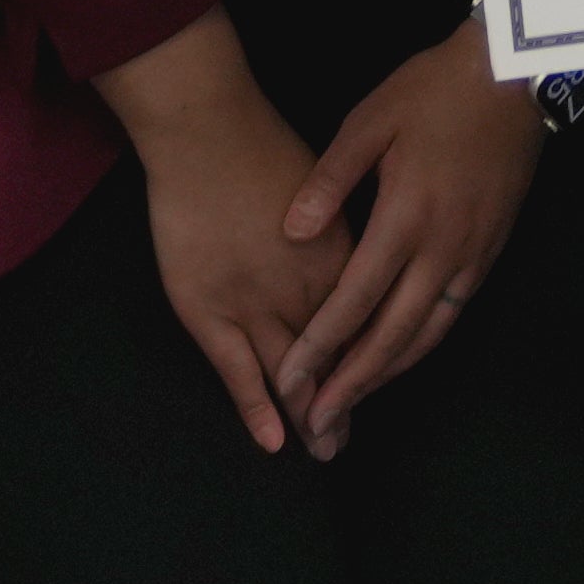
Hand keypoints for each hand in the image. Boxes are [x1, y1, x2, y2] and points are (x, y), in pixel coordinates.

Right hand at [94, 16, 340, 454]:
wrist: (209, 133)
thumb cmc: (267, 147)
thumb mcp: (330, 191)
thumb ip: (344, 230)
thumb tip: (368, 256)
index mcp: (343, 258)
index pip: (367, 324)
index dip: (372, 359)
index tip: (375, 384)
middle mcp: (307, 290)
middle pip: (335, 359)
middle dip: (344, 402)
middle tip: (347, 441)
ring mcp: (257, 304)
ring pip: (292, 375)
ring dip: (310, 416)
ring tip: (325, 449)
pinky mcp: (210, 311)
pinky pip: (238, 373)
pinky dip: (257, 408)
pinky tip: (276, 441)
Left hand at [264, 15, 550, 452]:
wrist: (510, 74)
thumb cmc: (433, 91)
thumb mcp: (370, 122)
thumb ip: (328, 181)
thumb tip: (291, 232)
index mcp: (406, 217)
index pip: (354, 300)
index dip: (320, 347)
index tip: (290, 383)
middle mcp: (442, 247)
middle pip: (393, 335)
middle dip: (353, 384)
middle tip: (320, 423)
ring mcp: (472, 252)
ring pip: (429, 333)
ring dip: (389, 374)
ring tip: (353, 404)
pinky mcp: (492, 249)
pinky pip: (452, 313)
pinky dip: (422, 345)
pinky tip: (400, 358)